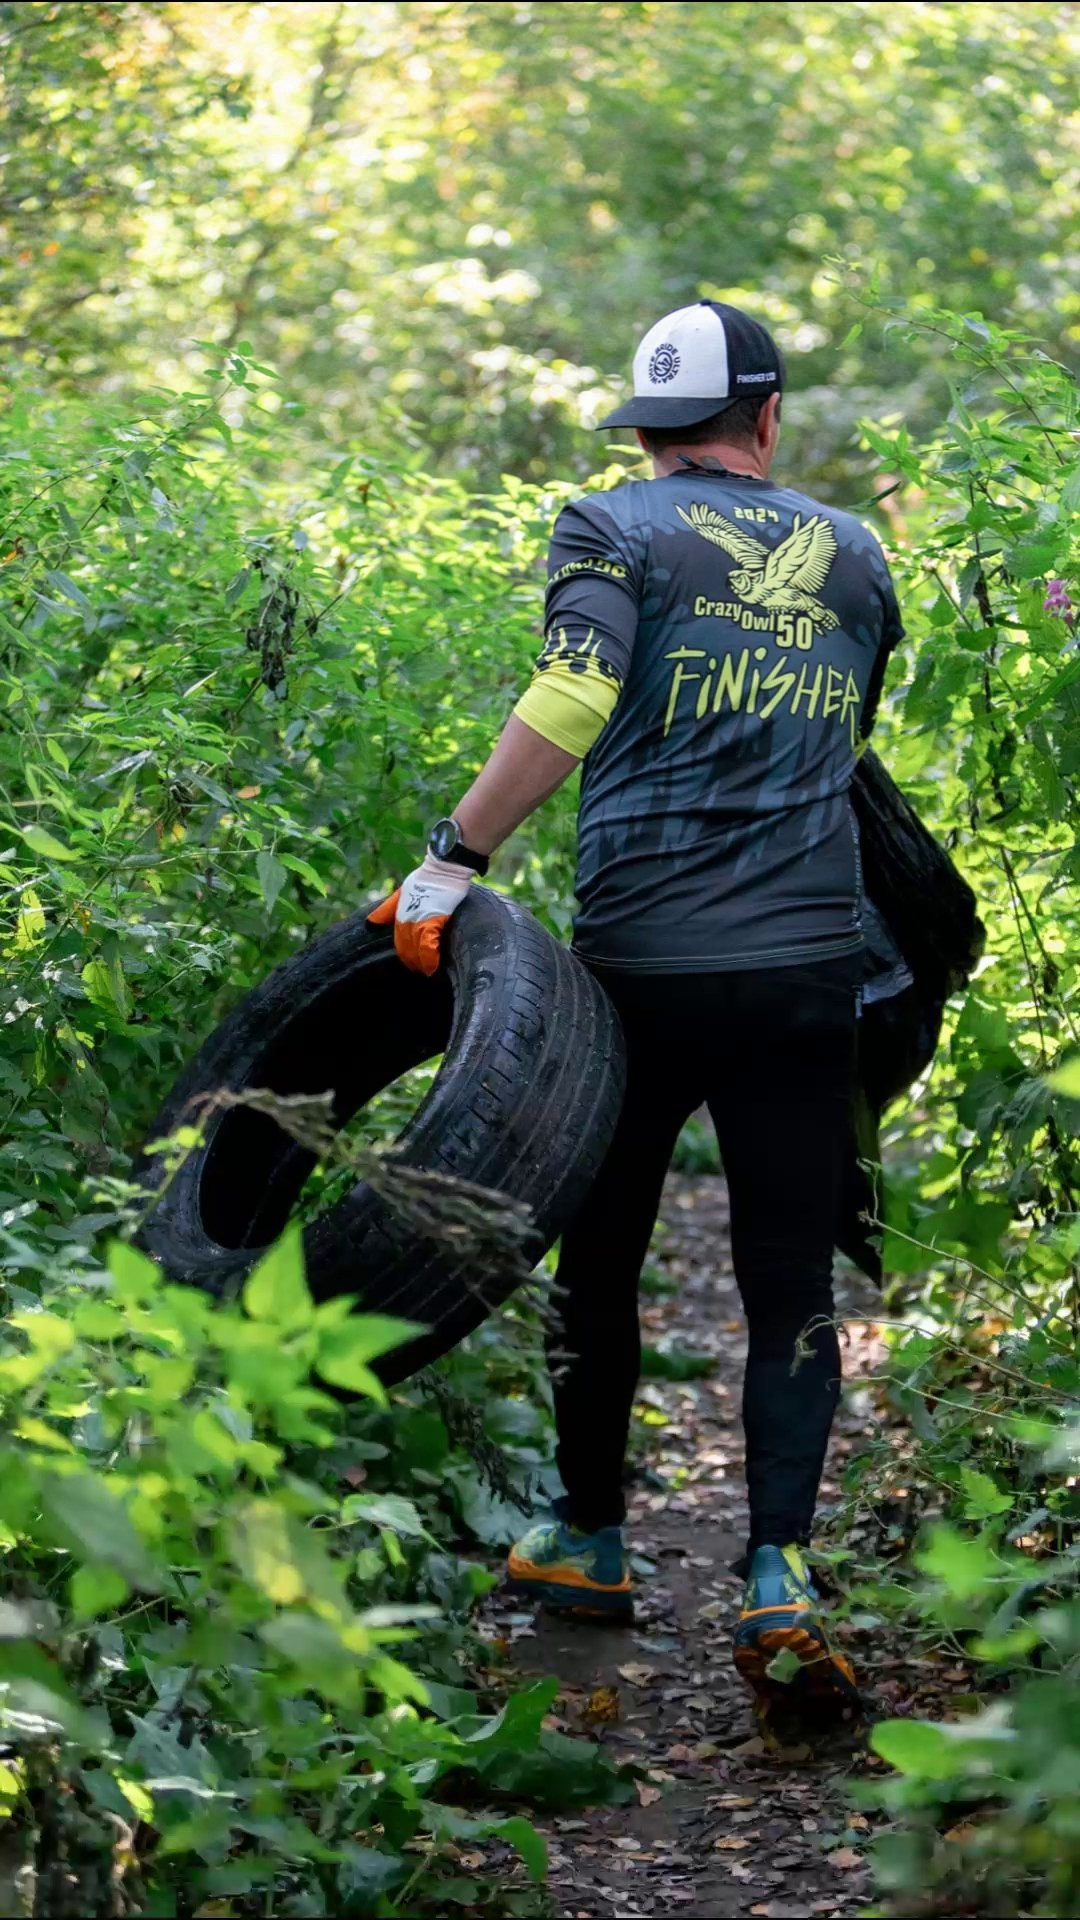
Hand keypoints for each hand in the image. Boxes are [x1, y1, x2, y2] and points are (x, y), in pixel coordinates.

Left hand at [367, 853, 473, 975]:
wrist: (442, 868)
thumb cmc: (424, 878)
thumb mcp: (400, 893)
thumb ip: (386, 909)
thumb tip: (369, 924)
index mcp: (399, 914)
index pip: (398, 941)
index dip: (404, 955)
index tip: (411, 964)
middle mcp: (407, 919)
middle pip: (405, 947)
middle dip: (411, 962)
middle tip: (419, 971)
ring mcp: (420, 919)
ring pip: (415, 948)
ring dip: (420, 963)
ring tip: (426, 972)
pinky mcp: (434, 919)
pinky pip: (428, 943)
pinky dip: (430, 956)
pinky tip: (432, 966)